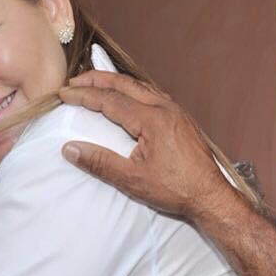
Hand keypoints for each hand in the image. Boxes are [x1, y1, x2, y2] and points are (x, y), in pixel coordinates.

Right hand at [59, 71, 230, 221]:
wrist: (211, 196)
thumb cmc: (176, 189)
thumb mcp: (132, 180)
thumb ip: (99, 162)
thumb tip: (70, 149)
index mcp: (152, 120)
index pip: (110, 100)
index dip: (84, 95)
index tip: (64, 94)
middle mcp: (165, 109)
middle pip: (125, 84)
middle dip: (97, 79)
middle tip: (75, 80)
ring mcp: (175, 112)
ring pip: (140, 86)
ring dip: (115, 82)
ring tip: (96, 83)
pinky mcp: (181, 119)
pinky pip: (152, 94)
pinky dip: (132, 89)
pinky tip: (127, 96)